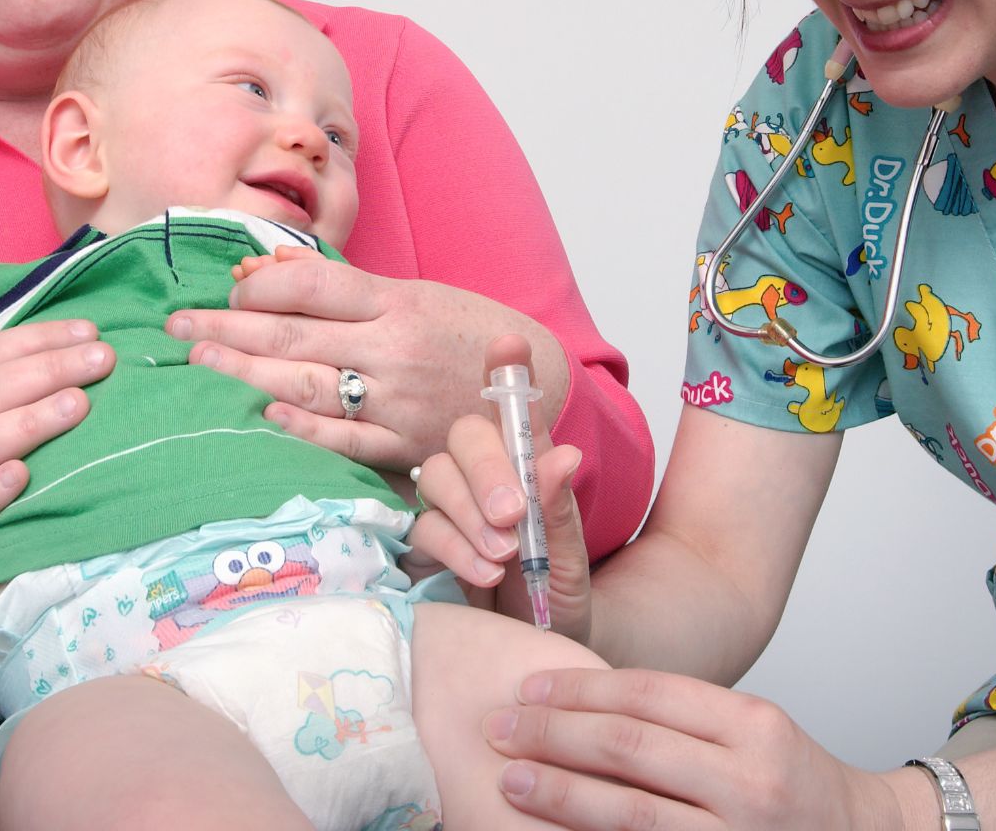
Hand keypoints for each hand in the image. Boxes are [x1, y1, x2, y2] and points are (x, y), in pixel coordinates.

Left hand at [170, 254, 571, 471]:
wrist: (541, 389)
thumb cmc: (468, 334)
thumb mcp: (417, 294)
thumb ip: (346, 290)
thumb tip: (265, 269)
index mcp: (397, 302)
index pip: (311, 284)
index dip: (260, 287)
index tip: (229, 292)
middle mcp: (393, 349)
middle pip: (291, 335)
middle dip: (224, 330)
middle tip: (176, 327)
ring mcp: (396, 401)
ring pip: (304, 386)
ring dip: (242, 375)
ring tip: (199, 363)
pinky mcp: (403, 446)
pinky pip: (340, 439)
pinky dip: (299, 427)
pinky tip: (260, 415)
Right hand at [408, 336, 590, 634]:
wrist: (540, 652)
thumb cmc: (559, 596)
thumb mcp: (571, 556)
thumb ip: (560, 507)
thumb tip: (562, 454)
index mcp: (525, 464)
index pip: (512, 407)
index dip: (505, 370)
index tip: (508, 343)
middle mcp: (485, 477)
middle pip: (463, 437)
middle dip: (486, 470)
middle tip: (513, 514)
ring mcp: (452, 508)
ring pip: (437, 477)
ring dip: (469, 514)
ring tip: (506, 556)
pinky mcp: (427, 545)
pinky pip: (423, 528)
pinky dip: (455, 548)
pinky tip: (485, 573)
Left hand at [484, 667, 894, 828]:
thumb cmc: (796, 786)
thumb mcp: (755, 732)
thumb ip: (685, 718)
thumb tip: (583, 703)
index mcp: (754, 726)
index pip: (651, 693)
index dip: (581, 688)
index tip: (529, 688)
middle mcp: (748, 782)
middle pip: (630, 748)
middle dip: (554, 735)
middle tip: (499, 727)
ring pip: (630, 813)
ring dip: (560, 795)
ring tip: (511, 779)